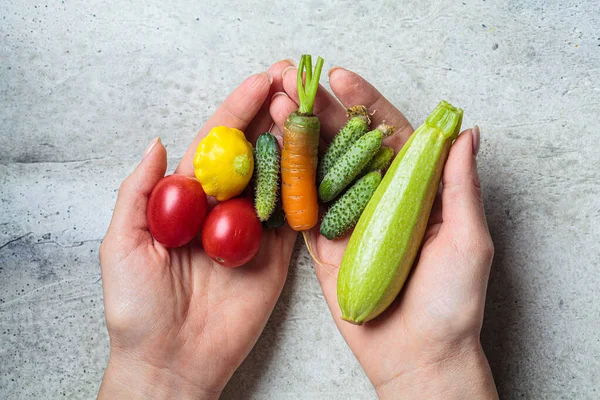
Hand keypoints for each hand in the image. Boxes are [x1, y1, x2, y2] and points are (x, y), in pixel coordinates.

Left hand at [98, 60, 297, 398]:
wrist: (171, 362)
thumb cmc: (136, 308)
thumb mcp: (121, 245)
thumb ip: (138, 193)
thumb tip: (156, 142)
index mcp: (187, 201)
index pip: (215, 146)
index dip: (237, 111)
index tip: (261, 82)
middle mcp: (223, 210)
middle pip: (252, 155)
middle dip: (273, 118)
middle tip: (296, 88)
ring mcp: (253, 233)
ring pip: (278, 181)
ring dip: (295, 147)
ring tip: (311, 115)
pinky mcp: (277, 258)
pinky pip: (294, 221)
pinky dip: (308, 192)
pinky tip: (320, 162)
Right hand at [270, 66, 497, 398]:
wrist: (417, 356)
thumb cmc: (453, 302)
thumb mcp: (467, 239)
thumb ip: (459, 186)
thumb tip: (466, 132)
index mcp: (416, 190)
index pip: (390, 135)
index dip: (366, 103)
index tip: (342, 78)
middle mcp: (380, 198)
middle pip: (348, 146)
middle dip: (322, 113)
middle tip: (294, 84)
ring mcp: (348, 219)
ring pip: (321, 170)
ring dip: (299, 138)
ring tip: (276, 108)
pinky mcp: (324, 245)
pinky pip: (303, 209)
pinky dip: (287, 182)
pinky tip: (270, 153)